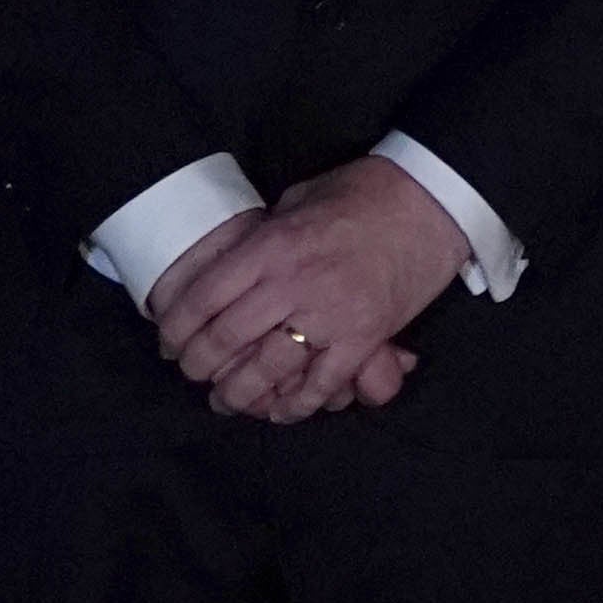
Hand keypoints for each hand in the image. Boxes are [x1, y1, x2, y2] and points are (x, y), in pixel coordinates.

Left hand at [151, 153, 467, 422]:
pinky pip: (321, 383)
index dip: (177, 326)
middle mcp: (293, 282)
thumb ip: (266, 235)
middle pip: (226, 338)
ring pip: (268, 369)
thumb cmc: (364, 191)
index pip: (204, 295)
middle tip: (192, 374)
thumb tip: (235, 262)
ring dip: (239, 393)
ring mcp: (330, 314)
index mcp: (272, 243)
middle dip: (200, 364)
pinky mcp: (364, 337)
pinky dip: (297, 405)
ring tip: (225, 401)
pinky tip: (279, 412)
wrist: (433, 200)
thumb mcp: (299, 198)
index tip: (169, 342)